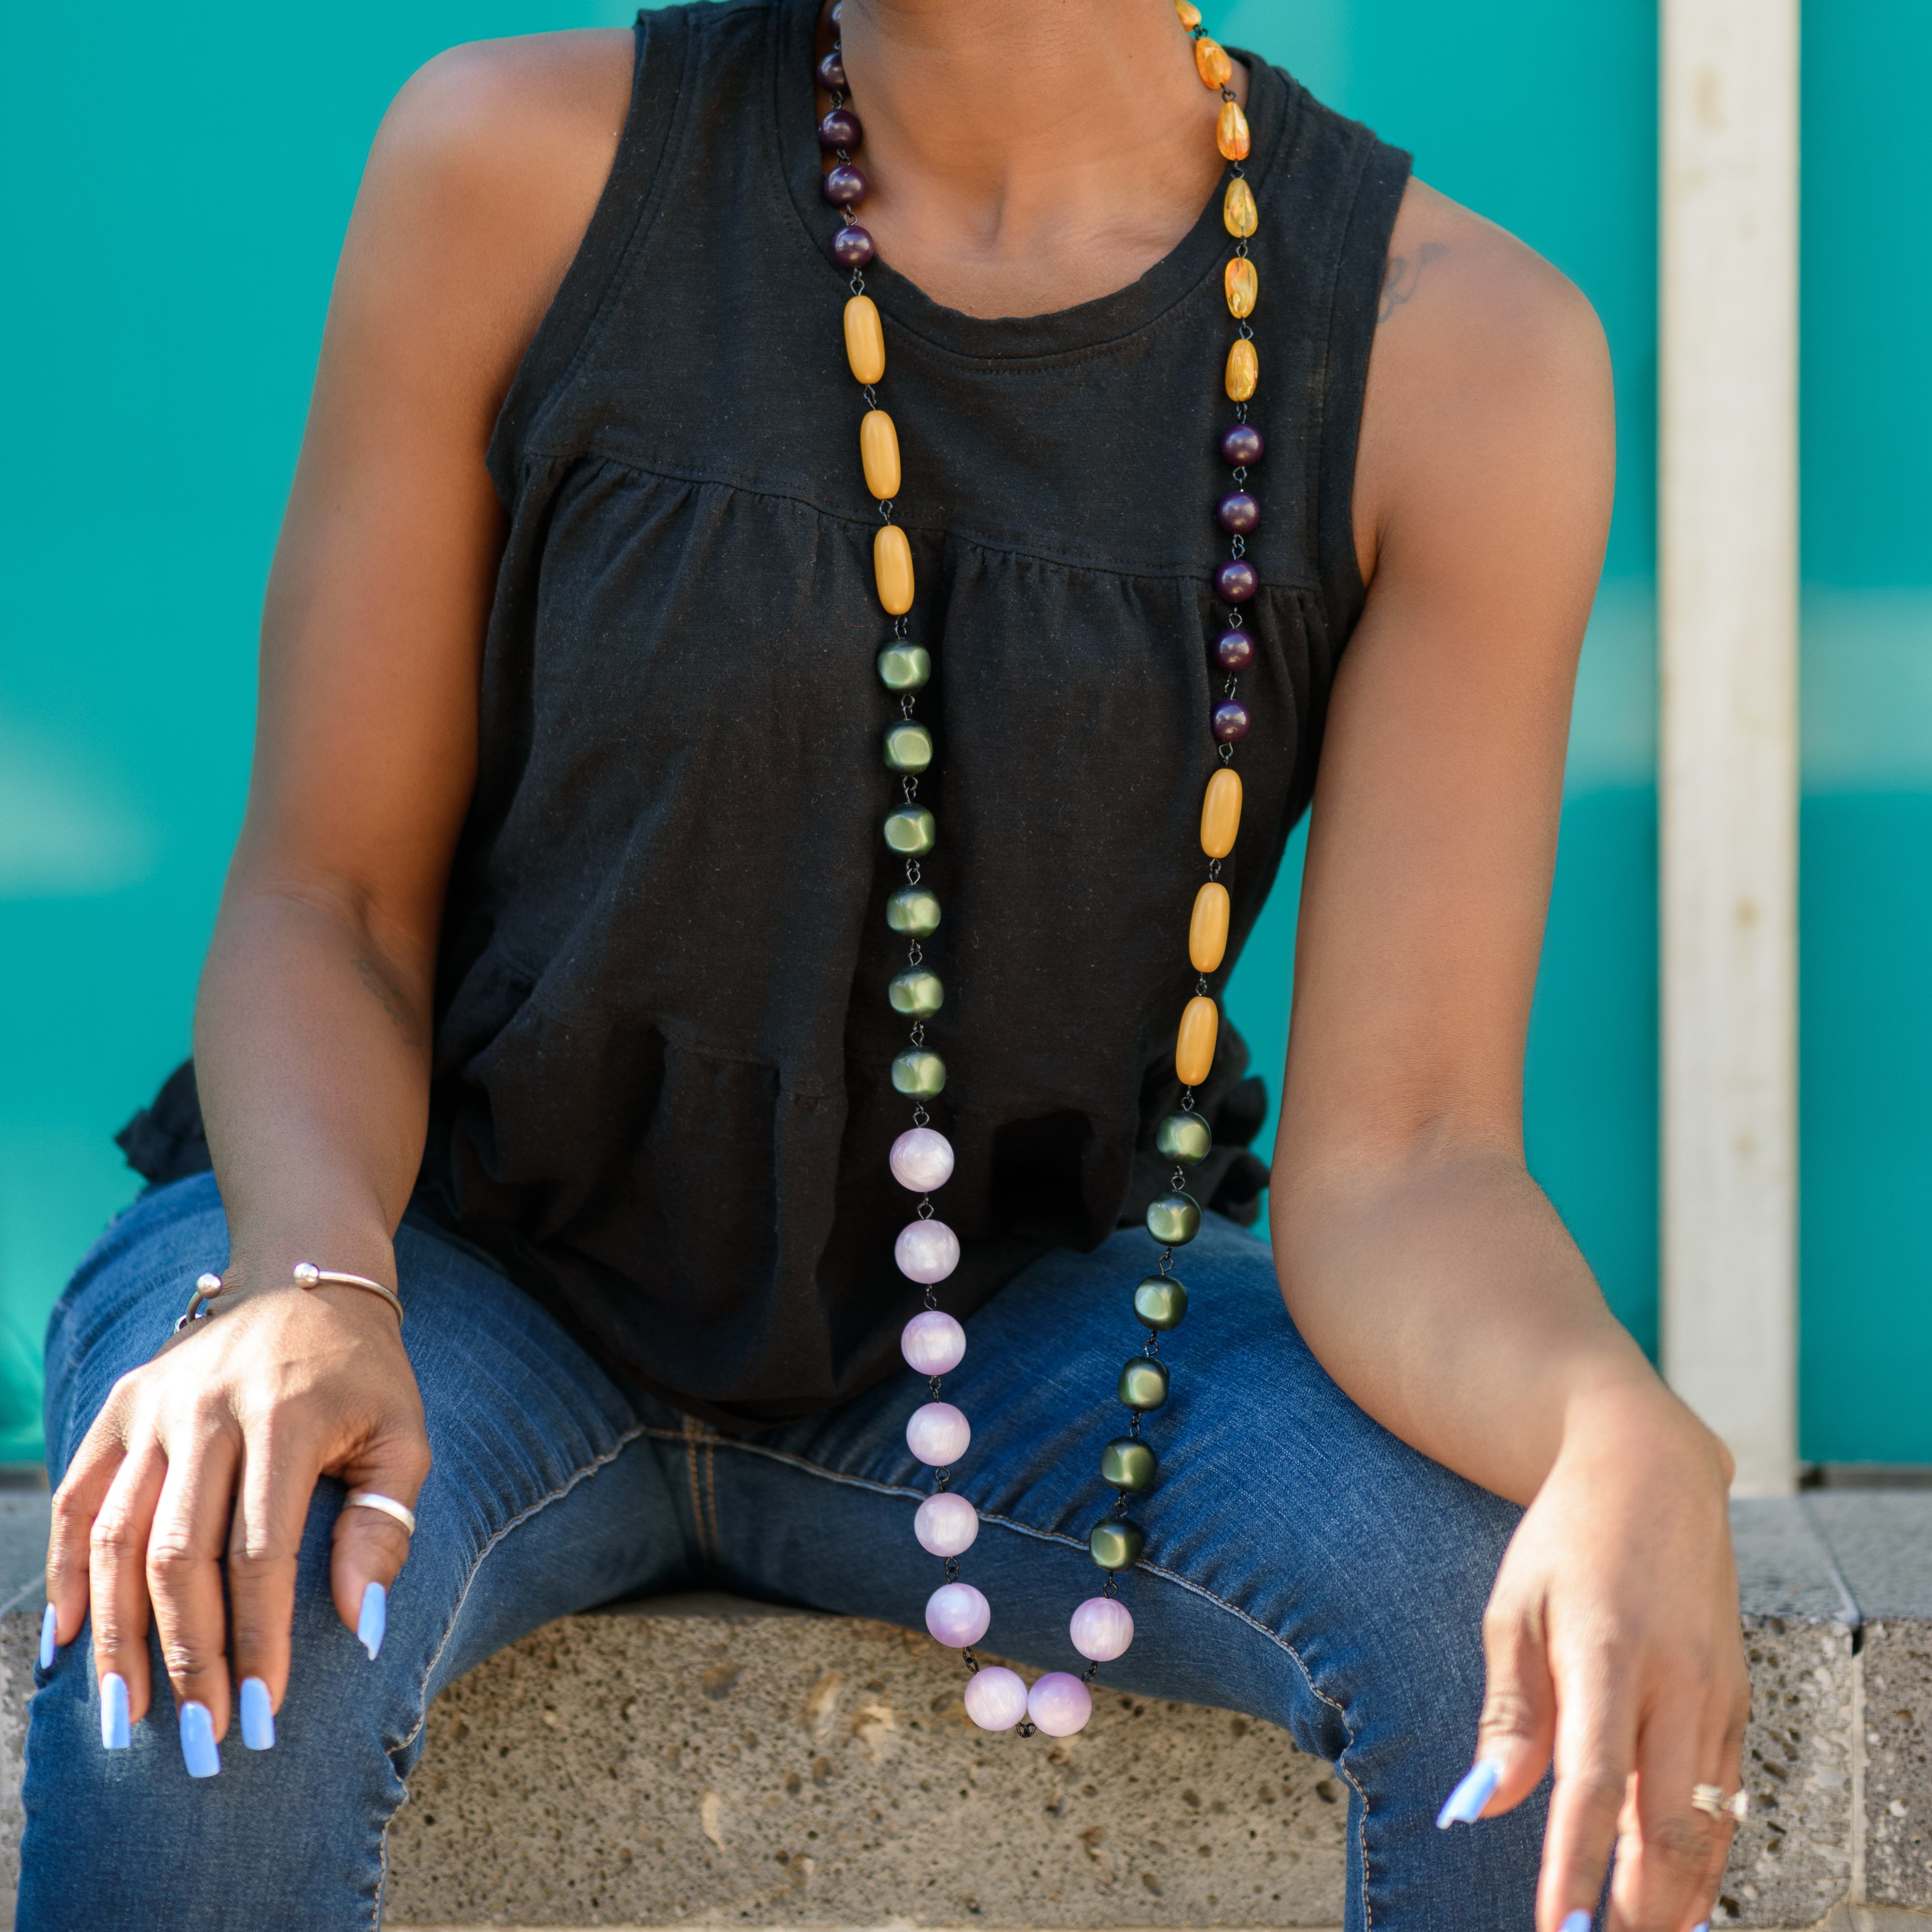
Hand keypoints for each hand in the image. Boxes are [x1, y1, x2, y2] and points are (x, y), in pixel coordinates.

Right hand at [44, 1247, 429, 1759]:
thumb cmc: (365, 1374)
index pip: (261, 1551)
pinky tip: (68, 1642)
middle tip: (199, 1738)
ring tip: (128, 1716)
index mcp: (286, 1414)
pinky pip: (80, 1500)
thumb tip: (364, 1625)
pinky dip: (68, 1573)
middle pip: (179, 1556)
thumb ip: (388, 1523)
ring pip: (118, 1538)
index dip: (259, 1639)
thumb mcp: (404, 1434)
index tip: (263, 1714)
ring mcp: (155, 1406)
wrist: (306, 1277)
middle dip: (188, 1656)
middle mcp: (208, 1408)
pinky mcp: (121, 1406)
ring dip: (117, 1635)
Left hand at [1445, 1386, 1746, 1931]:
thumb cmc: (1567, 1536)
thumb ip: (1509, 1714)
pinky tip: (1679, 1893)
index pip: (1591, 1785)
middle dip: (1637, 1906)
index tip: (1555, 1927)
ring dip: (1675, 1894)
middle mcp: (1675, 1680)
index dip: (1574, 1866)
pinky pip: (1724, 1795)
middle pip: (1666, 1824)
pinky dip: (1704, 1852)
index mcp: (1606, 1652)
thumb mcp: (1513, 1608)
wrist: (1650, 1469)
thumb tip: (1484, 1803)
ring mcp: (1715, 1691)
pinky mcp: (1736, 1697)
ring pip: (1707, 1823)